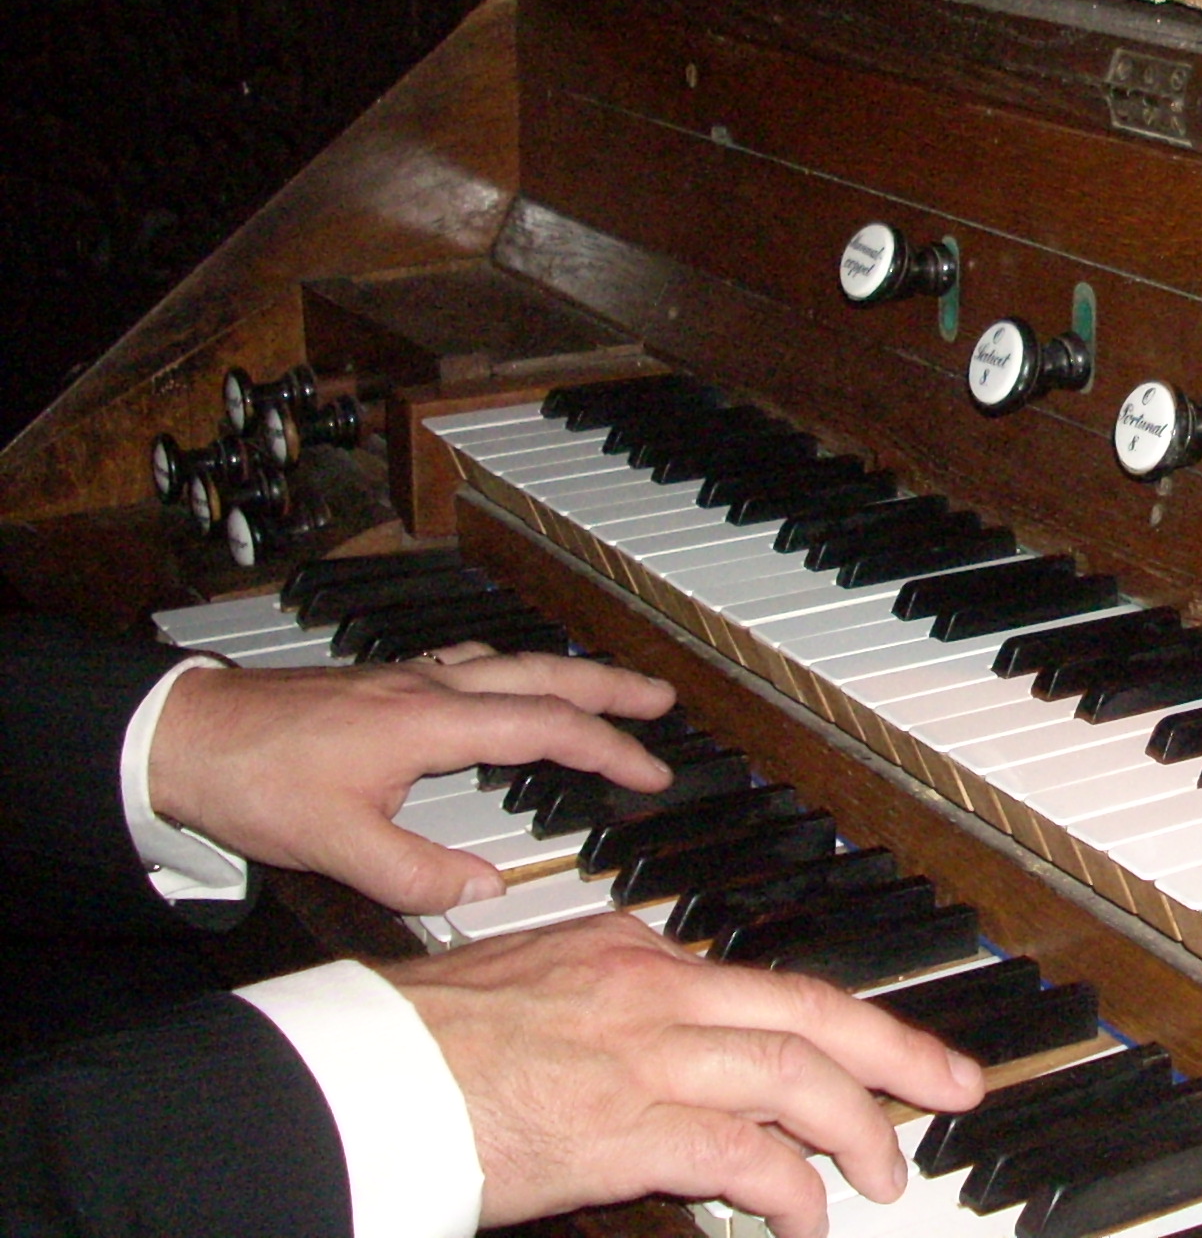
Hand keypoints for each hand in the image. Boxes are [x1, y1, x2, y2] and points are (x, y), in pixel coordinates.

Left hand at [150, 652, 676, 910]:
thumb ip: (419, 875)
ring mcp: (406, 678)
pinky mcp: (382, 682)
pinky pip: (468, 664)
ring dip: (566, 674)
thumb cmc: (255, 781)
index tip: (651, 772)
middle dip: (611, 687)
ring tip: (602, 688)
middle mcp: (429, 688)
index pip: (545, 730)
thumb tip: (485, 891)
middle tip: (662, 699)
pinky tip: (501, 683)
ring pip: (509, 662)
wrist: (186, 735)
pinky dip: (508, 672)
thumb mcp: (338, 848)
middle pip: (543, 675)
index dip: (608, 750)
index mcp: (431, 723)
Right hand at [384, 914, 984, 1234]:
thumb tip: (667, 1043)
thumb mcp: (534, 987)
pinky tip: (807, 1217)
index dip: (830, 1024)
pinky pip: (745, 1154)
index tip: (872, 1053)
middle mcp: (654, 990)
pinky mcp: (625, 1127)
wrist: (357, 1073)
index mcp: (632, 954)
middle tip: (955, 1085)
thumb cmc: (421, 1043)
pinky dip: (792, 1187)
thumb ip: (610, 1006)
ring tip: (889, 1173)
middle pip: (811, 1009)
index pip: (759, 984)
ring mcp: (645, 1056)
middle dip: (897, 1049)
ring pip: (797, 1074)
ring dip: (860, 1125)